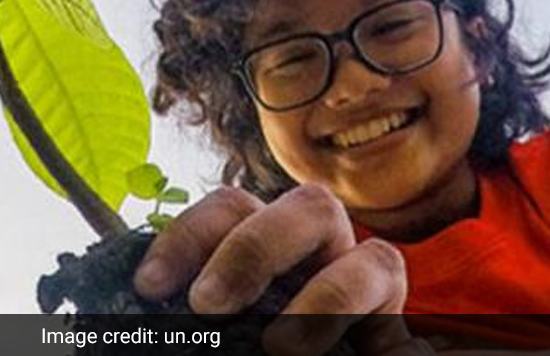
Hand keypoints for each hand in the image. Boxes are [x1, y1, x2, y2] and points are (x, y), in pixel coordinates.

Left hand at [133, 185, 414, 355]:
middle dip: (256, 249)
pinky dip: (379, 333)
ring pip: (373, 255)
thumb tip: (150, 302)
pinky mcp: (393, 324)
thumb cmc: (235, 339)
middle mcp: (320, 248)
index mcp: (265, 237)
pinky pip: (400, 316)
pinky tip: (357, 352)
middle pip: (311, 207)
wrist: (278, 354)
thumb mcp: (207, 326)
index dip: (190, 236)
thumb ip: (186, 318)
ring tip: (280, 345)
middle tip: (207, 305)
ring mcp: (364, 281)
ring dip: (328, 298)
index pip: (232, 207)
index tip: (149, 286)